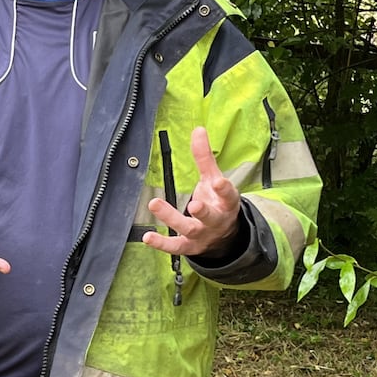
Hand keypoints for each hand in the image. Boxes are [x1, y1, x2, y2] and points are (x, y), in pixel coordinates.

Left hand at [143, 127, 240, 258]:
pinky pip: (175, 247)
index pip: (228, 196)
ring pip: (189, 230)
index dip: (224, 189)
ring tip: (155, 204)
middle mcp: (216, 221)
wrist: (223, 236)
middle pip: (210, 217)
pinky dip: (161, 244)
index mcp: (226, 203)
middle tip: (194, 203)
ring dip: (172, 218)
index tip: (217, 181)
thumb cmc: (217, 202)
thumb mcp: (214, 179)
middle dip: (202, 211)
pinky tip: (147, 237)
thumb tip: (198, 129)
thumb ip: (205, 157)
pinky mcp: (189, 246)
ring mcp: (202, 235)